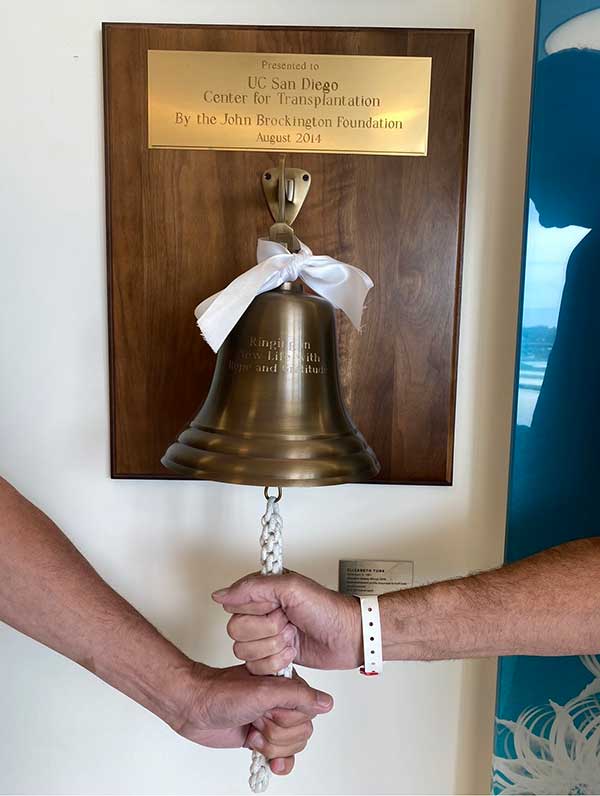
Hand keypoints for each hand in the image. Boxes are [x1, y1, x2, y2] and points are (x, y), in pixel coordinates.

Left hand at [172, 662, 332, 774]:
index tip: (267, 711)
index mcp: (287, 685)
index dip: (287, 718)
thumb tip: (327, 702)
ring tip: (251, 732)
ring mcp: (271, 722)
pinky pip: (283, 758)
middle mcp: (282, 703)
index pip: (309, 712)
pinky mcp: (260, 739)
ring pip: (293, 747)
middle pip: (302, 732)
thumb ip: (297, 696)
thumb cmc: (222, 693)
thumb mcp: (263, 691)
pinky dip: (277, 762)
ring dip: (270, 745)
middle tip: (256, 720)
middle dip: (276, 733)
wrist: (194, 707)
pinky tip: (268, 762)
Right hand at [212, 572, 361, 673]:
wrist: (348, 637)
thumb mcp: (292, 588)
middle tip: (288, 623)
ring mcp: (266, 637)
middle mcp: (260, 614)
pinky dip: (275, 663)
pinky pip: (255, 668)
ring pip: (244, 651)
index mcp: (262, 593)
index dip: (257, 612)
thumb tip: (221, 594)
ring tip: (292, 637)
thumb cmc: (327, 609)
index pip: (234, 607)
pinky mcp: (272, 657)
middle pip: (236, 631)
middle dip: (266, 631)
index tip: (277, 608)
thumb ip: (254, 587)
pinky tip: (291, 653)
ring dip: (272, 648)